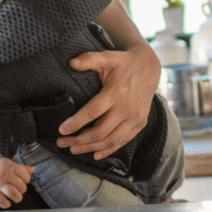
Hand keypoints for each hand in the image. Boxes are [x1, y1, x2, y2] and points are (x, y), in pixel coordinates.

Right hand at [0, 157, 33, 208]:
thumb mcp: (9, 163)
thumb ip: (21, 168)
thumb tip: (33, 169)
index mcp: (9, 166)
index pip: (26, 176)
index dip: (26, 181)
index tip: (22, 181)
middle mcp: (4, 174)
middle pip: (21, 186)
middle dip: (22, 190)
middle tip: (18, 190)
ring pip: (13, 194)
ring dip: (17, 198)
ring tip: (16, 197)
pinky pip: (1, 201)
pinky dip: (6, 204)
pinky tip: (7, 202)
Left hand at [57, 45, 159, 159]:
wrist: (150, 68)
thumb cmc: (125, 63)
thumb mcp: (108, 57)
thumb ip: (89, 59)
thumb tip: (71, 62)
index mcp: (116, 92)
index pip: (93, 111)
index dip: (76, 122)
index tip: (62, 129)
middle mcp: (127, 108)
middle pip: (100, 131)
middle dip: (79, 139)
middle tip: (61, 142)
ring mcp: (134, 118)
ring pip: (111, 140)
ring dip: (90, 147)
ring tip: (73, 149)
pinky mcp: (139, 124)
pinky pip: (123, 141)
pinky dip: (108, 150)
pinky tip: (95, 154)